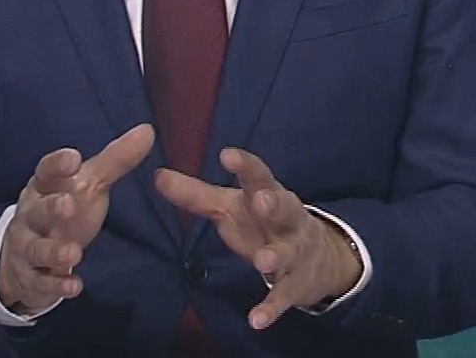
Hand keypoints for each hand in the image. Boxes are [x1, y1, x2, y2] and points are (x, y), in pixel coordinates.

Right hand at [0, 123, 153, 315]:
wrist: (25, 255)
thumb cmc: (63, 209)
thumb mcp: (89, 184)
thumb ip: (115, 160)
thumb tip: (147, 130)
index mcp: (44, 187)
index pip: (45, 171)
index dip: (57, 165)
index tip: (73, 158)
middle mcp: (30, 215)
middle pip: (36, 210)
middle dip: (50, 208)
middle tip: (68, 205)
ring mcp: (27, 247)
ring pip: (35, 248)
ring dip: (53, 251)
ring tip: (74, 253)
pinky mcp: (32, 277)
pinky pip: (41, 281)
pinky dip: (56, 284)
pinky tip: (74, 285)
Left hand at [155, 148, 361, 330]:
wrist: (319, 257)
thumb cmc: (262, 223)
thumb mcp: (231, 207)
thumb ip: (195, 194)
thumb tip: (157, 176)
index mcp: (268, 194)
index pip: (258, 175)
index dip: (244, 165)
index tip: (227, 155)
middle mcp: (287, 219)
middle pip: (284, 206)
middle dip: (273, 203)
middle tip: (261, 200)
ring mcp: (295, 251)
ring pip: (288, 251)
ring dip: (276, 255)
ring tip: (262, 261)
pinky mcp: (296, 283)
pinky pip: (284, 295)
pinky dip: (271, 307)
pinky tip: (256, 320)